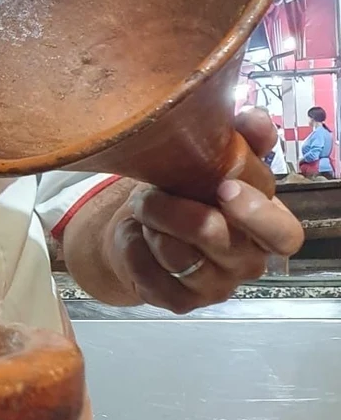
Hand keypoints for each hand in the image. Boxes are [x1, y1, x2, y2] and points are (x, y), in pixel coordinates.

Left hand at [104, 109, 303, 312]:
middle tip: (151, 191)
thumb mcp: (213, 160)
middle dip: (175, 207)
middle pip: (216, 237)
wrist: (143, 224)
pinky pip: (149, 274)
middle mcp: (246, 262)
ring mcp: (214, 287)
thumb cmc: (186, 191)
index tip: (224, 187)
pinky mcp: (179, 301)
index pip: (284, 235)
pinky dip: (133, 248)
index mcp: (266, 227)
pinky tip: (135, 235)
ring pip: (178, 255)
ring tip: (145, 210)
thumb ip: (243, 139)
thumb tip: (254, 118)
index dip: (257, 213)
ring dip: (151, 224)